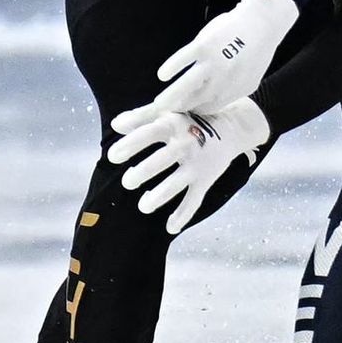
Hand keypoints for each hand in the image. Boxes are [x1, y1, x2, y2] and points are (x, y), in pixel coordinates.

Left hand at [105, 99, 269, 234]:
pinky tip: (170, 228)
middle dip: (143, 172)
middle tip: (127, 182)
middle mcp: (186, 144)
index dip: (130, 145)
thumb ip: (141, 118)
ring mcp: (197, 164)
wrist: (229, 128)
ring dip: (159, 196)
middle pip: (162, 160)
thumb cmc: (188, 121)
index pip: (149, 134)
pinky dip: (183, 216)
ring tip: (143, 206)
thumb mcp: (167, 114)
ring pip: (177, 183)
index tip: (112, 157)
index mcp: (173, 125)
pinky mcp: (206, 179)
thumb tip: (114, 125)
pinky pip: (194, 200)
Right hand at [112, 0, 299, 133]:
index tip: (179, 116)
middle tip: (162, 119)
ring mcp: (214, 62)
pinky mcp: (206, 45)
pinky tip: (162, 75)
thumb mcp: (249, 79)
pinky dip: (173, 66)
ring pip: (189, 84)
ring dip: (172, 96)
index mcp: (235, 91)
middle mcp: (224, 80)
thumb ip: (230, 92)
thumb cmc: (254, 51)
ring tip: (158, 105)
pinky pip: (185, 58)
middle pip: (196, 101)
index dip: (193, 114)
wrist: (263, 24)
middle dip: (179, 111)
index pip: (209, 108)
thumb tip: (211, 102)